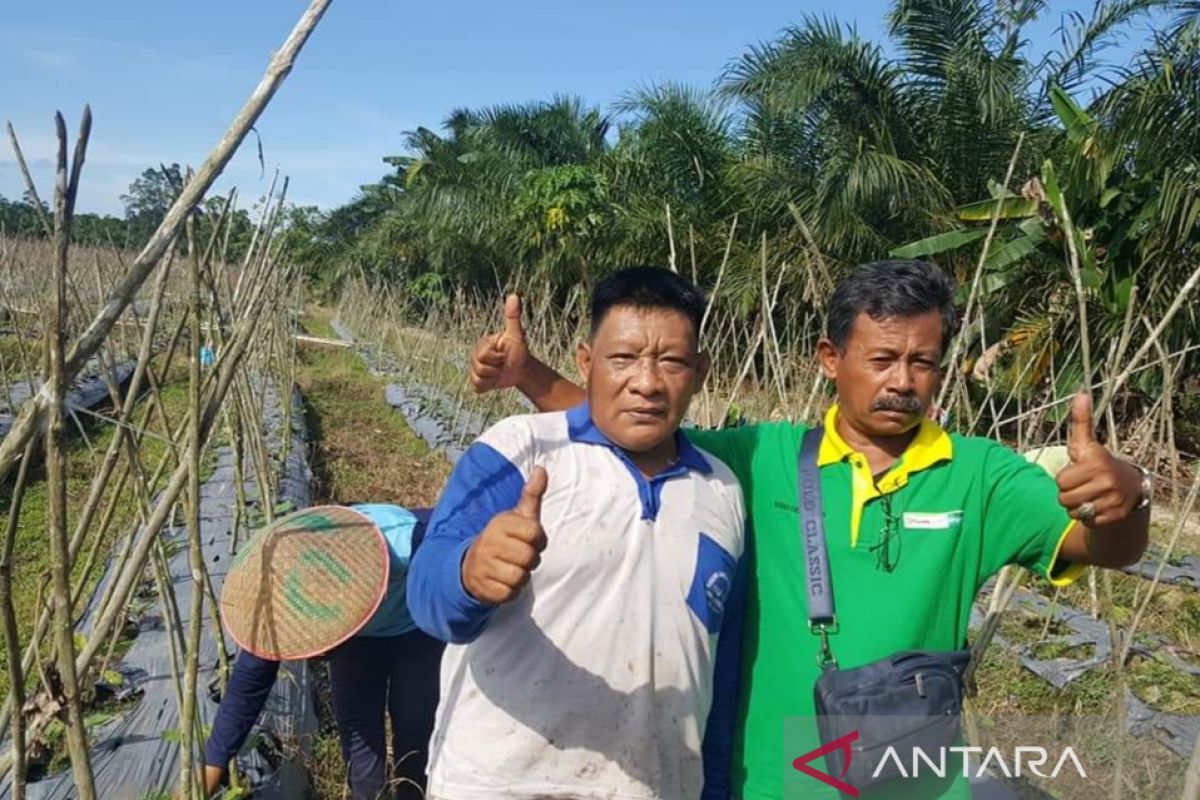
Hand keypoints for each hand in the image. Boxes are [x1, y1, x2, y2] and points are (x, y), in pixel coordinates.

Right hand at [462, 467, 547, 602]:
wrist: (471, 565)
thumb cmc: (503, 538)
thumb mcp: (516, 516)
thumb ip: (531, 494)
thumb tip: (541, 469)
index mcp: (500, 523)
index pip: (535, 532)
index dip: (539, 539)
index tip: (531, 539)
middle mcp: (489, 542)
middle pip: (530, 558)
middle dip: (531, 560)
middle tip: (520, 556)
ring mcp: (484, 566)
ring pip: (521, 577)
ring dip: (522, 576)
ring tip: (512, 568)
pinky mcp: (483, 588)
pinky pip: (510, 594)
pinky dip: (512, 591)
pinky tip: (504, 581)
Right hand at [469, 294, 529, 392]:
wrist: (521, 369)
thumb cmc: (519, 351)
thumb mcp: (517, 335)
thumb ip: (513, 317)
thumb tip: (514, 296)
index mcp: (482, 344)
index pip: (484, 355)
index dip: (498, 357)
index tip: (504, 353)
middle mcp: (475, 355)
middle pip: (480, 368)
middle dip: (496, 368)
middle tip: (503, 363)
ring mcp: (474, 369)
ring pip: (479, 379)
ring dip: (494, 378)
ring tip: (500, 371)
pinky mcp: (477, 382)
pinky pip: (478, 387)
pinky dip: (489, 386)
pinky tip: (496, 380)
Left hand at [1056, 392, 1143, 527]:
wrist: (1129, 487)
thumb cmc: (1097, 464)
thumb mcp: (1086, 444)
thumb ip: (1080, 422)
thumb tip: (1080, 395)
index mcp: (1097, 462)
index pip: (1060, 481)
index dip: (1065, 478)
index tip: (1079, 472)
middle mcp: (1108, 481)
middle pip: (1063, 498)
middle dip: (1068, 493)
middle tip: (1084, 486)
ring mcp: (1113, 500)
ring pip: (1073, 511)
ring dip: (1076, 506)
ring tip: (1089, 496)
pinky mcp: (1115, 517)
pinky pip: (1086, 521)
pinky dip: (1088, 517)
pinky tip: (1098, 507)